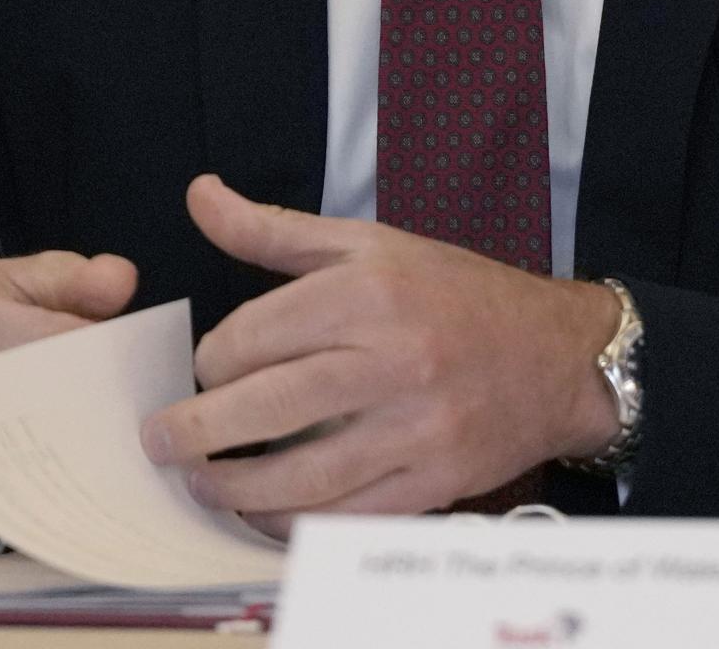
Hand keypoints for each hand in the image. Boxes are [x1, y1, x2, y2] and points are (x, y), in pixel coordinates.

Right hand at [0, 248, 137, 519]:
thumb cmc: (4, 310)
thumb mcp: (41, 278)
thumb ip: (80, 279)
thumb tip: (117, 282)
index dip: (32, 336)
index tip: (90, 345)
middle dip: (39, 403)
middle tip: (103, 409)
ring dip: (35, 460)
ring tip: (97, 453)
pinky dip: (24, 497)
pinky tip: (75, 487)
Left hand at [139, 174, 619, 535]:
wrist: (556, 355)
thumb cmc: (455, 294)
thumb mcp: (369, 244)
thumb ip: (275, 231)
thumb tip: (199, 195)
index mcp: (370, 291)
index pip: (252, 337)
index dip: (211, 361)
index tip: (207, 370)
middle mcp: (394, 359)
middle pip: (265, 408)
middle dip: (196, 432)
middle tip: (161, 440)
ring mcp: (417, 428)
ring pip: (301, 476)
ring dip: (234, 490)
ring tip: (201, 484)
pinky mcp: (436, 483)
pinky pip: (347, 515)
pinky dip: (294, 522)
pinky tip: (264, 512)